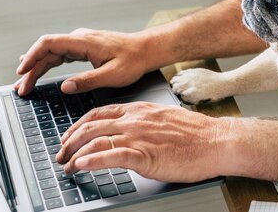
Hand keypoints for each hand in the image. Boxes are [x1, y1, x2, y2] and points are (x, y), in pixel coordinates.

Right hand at [15, 28, 150, 95]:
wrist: (147, 50)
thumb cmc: (134, 60)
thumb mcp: (112, 75)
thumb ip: (87, 81)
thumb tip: (65, 87)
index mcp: (84, 42)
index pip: (49, 43)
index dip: (32, 56)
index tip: (22, 71)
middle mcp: (80, 38)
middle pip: (47, 50)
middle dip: (31, 69)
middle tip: (21, 88)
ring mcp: (82, 42)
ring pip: (52, 53)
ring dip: (38, 68)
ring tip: (25, 84)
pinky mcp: (85, 47)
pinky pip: (61, 54)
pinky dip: (48, 64)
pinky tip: (38, 69)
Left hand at [55, 102, 226, 181]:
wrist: (216, 141)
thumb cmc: (197, 134)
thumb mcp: (166, 119)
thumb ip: (146, 122)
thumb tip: (133, 131)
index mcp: (140, 110)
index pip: (100, 113)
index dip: (79, 125)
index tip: (70, 135)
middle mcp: (135, 120)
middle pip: (91, 126)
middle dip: (69, 141)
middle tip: (61, 154)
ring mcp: (139, 136)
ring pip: (95, 141)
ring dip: (75, 154)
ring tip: (67, 166)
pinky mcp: (144, 155)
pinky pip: (110, 156)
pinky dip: (91, 161)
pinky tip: (81, 167)